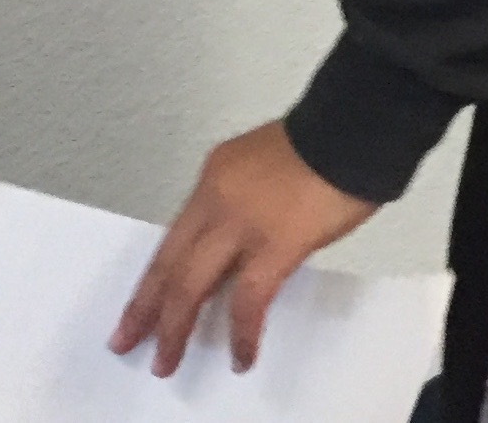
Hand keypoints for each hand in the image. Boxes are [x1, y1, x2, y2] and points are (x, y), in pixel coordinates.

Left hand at [111, 124, 376, 376]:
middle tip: (128, 340)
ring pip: (190, 286)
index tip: (142, 303)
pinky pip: (248, 298)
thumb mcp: (266, 163)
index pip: (175, 237)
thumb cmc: (330, 138)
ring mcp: (242, 223)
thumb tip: (244, 248)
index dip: (154, 276)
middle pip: (169, 264)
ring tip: (168, 361)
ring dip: (176, 328)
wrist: (360, 126)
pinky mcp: (275, 245)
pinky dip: (242, 332)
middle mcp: (216, 199)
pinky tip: (241, 355)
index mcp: (215, 176)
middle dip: (146, 309)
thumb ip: (246, 203)